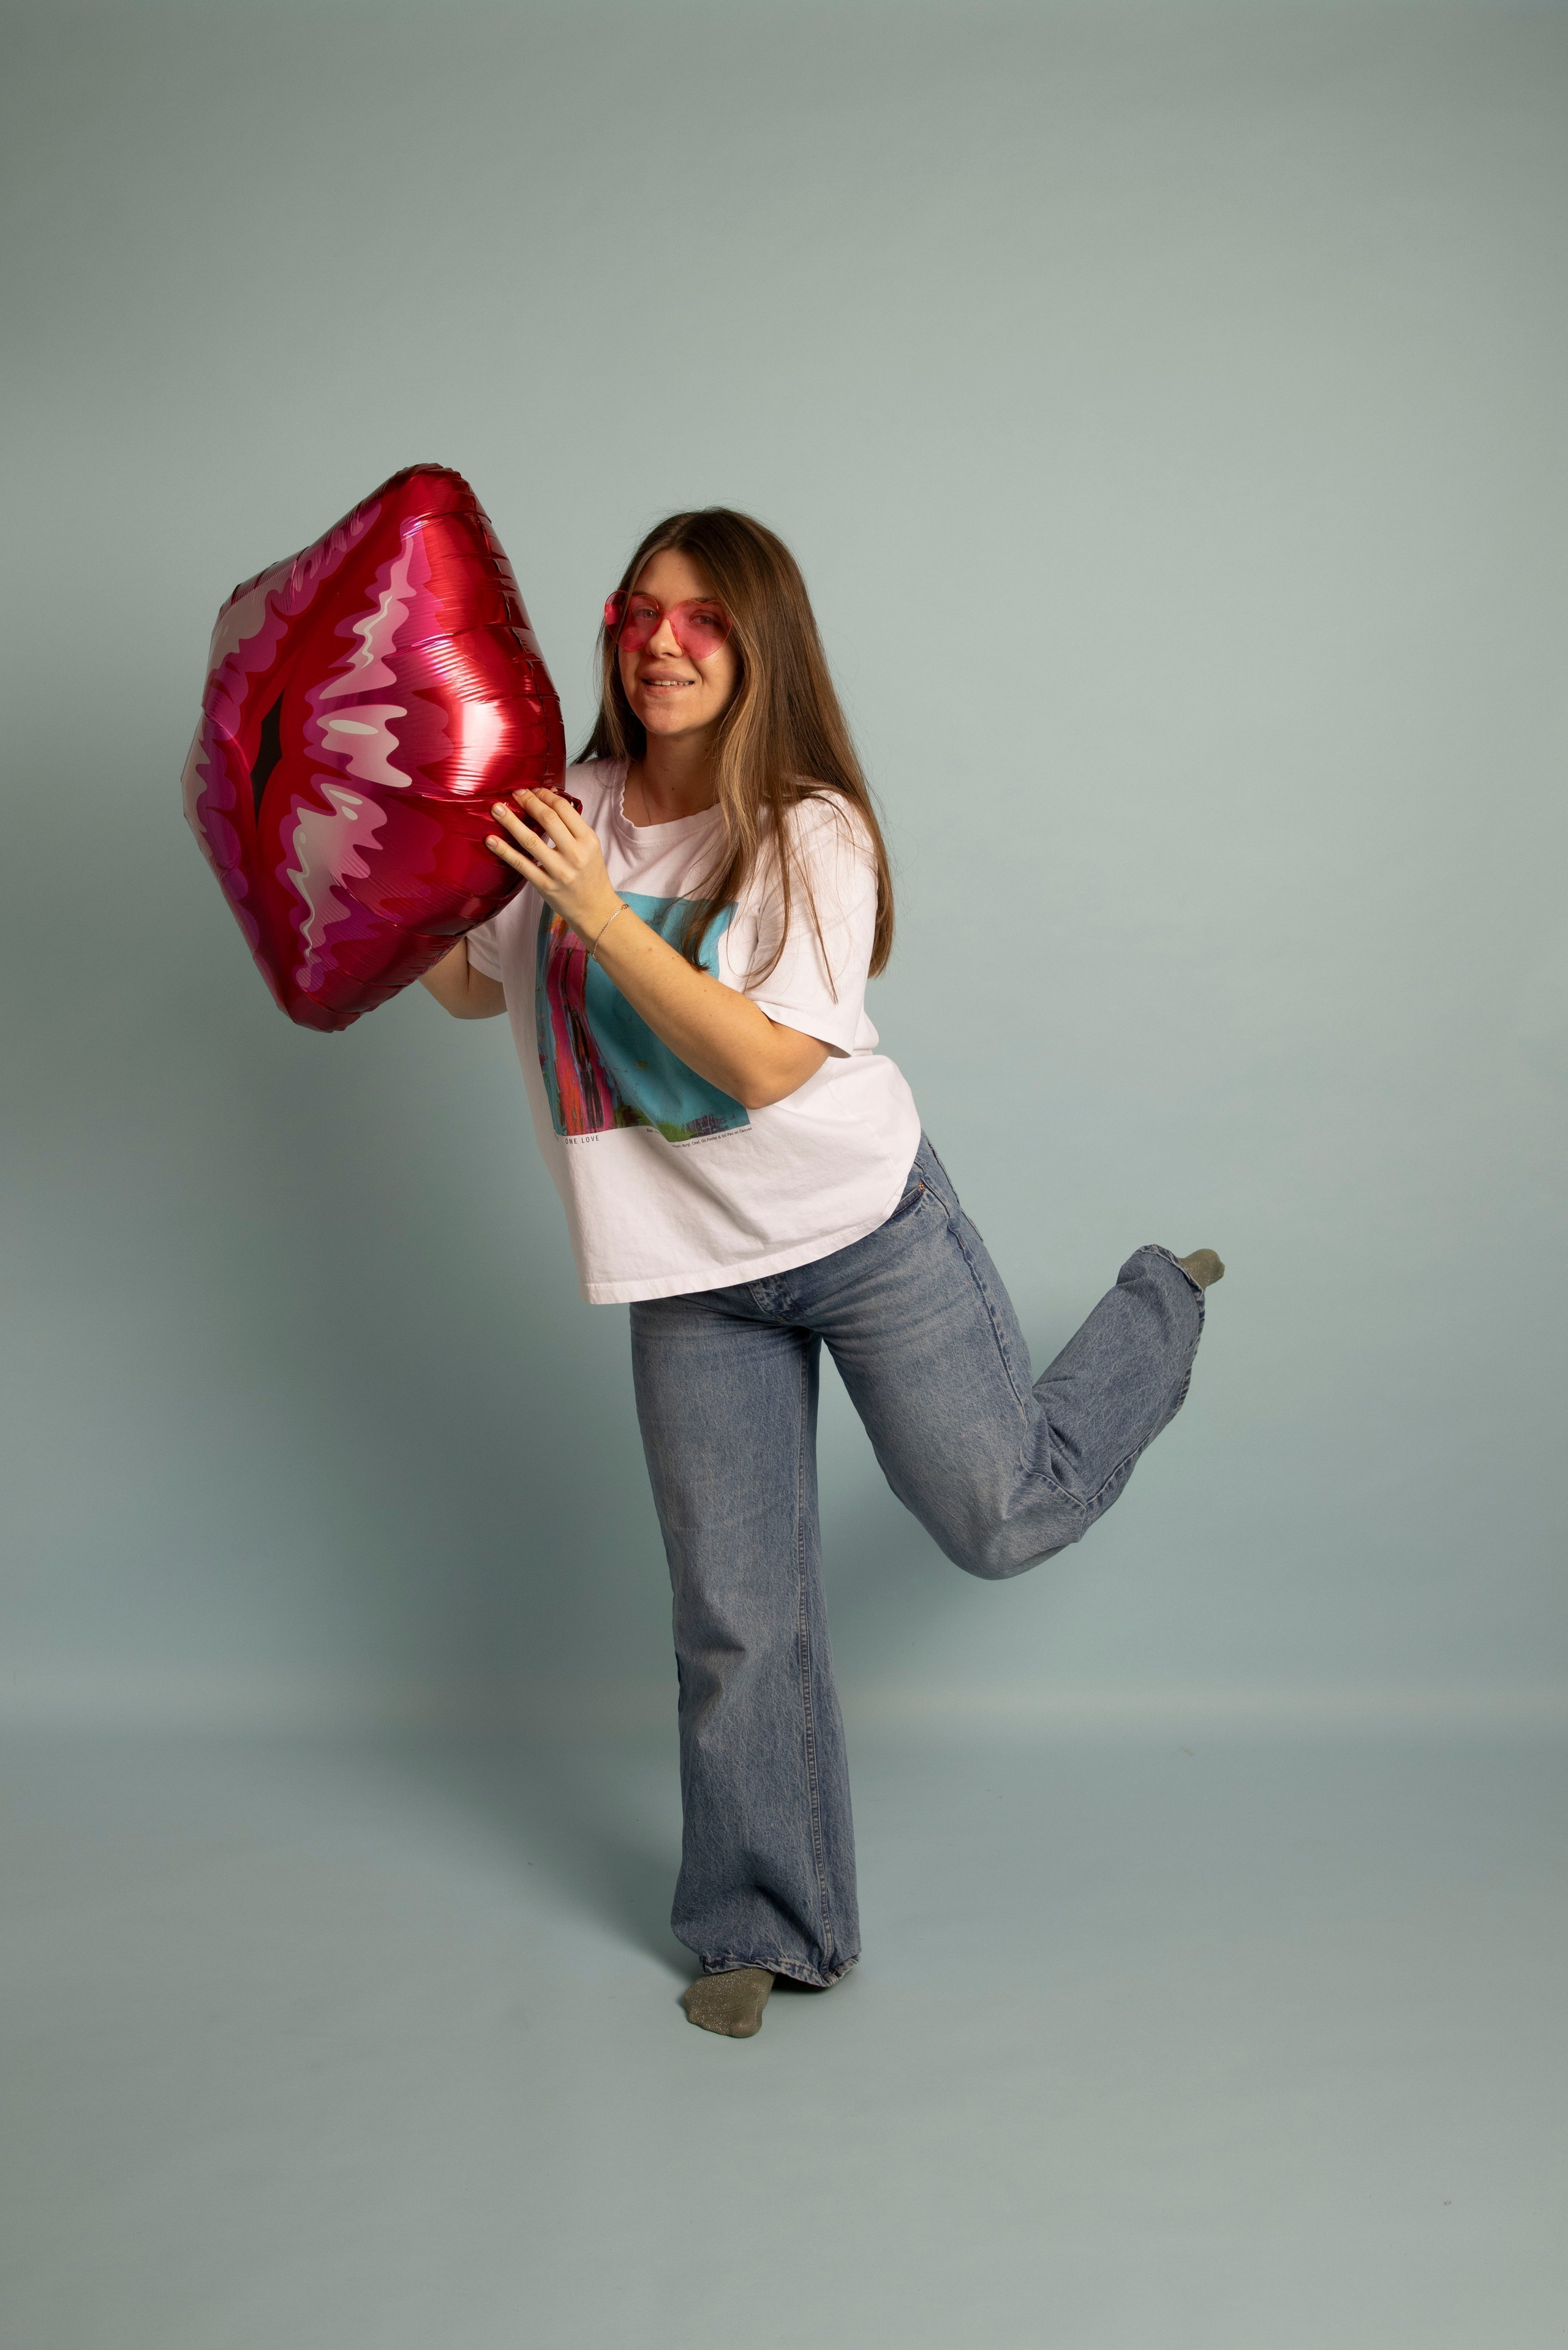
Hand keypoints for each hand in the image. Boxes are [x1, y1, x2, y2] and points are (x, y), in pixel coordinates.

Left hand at [487, 789, 620, 943]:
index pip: (564, 809)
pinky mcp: (545, 886)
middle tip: (515, 793)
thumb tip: (547, 800)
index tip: (532, 790)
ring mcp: (559, 871)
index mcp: (588, 840)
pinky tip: (491, 840)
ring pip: (531, 840)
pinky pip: (521, 865)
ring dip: (511, 822)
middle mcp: (575, 854)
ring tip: (496, 809)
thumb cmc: (591, 875)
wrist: (596, 909)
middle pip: (548, 819)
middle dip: (528, 802)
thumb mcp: (590, 847)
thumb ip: (571, 827)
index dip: (544, 795)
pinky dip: (504, 851)